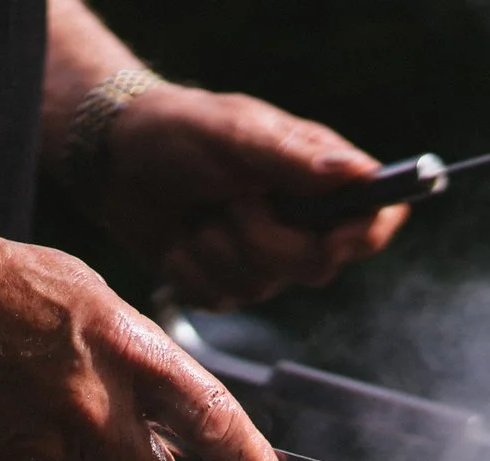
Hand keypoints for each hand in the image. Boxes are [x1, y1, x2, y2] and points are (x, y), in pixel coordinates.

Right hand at [0, 218, 282, 460]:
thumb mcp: (87, 294)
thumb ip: (137, 356)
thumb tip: (173, 412)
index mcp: (123, 346)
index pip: (208, 417)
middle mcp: (92, 403)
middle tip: (134, 448)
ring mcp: (45, 441)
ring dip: (86, 459)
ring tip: (41, 397)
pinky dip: (35, 455)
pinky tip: (6, 407)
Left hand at [93, 85, 406, 309]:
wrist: (114, 160)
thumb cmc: (178, 131)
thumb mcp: (235, 133)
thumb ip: (294, 158)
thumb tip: (356, 174)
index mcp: (318, 178)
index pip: (375, 219)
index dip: (364, 237)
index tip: (332, 238)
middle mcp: (300, 222)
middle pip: (318, 266)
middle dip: (266, 241)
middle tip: (232, 203)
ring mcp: (264, 258)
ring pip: (264, 287)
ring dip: (220, 251)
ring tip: (200, 213)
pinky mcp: (225, 283)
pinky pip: (221, 300)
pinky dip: (192, 271)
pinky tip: (181, 239)